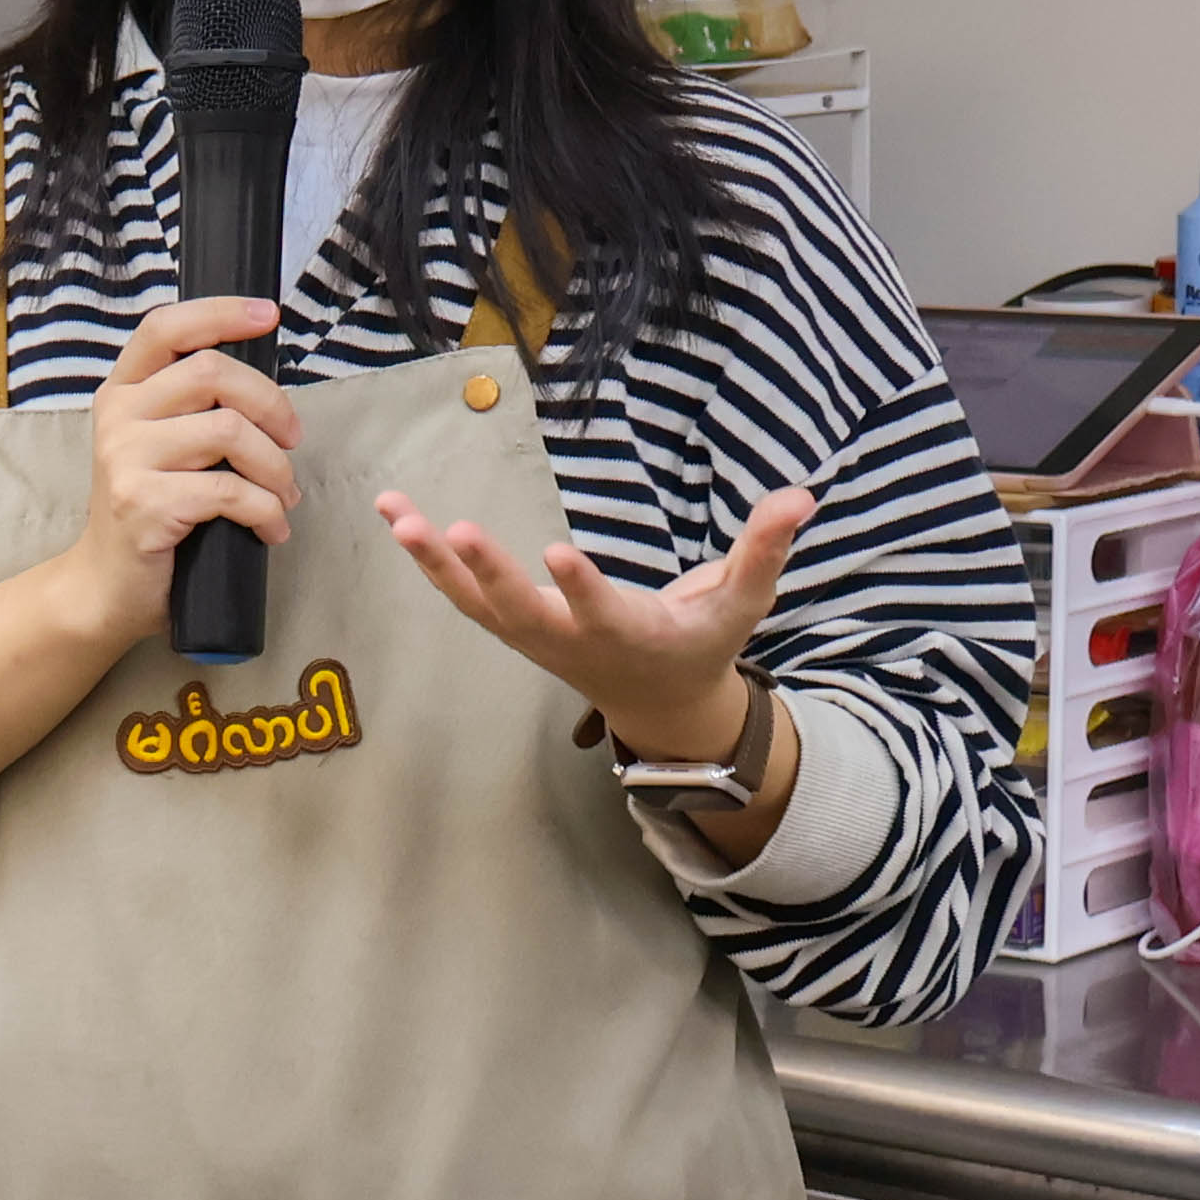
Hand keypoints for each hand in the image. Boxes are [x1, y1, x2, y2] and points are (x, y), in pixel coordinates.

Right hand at [48, 294, 298, 647]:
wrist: (106, 586)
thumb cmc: (149, 513)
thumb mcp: (158, 446)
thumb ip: (191, 408)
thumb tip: (263, 386)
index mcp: (122, 391)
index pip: (167, 328)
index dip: (221, 313)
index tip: (269, 317)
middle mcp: (118, 415)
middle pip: (212, 373)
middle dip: (271, 404)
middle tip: (292, 440)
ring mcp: (126, 459)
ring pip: (229, 431)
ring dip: (276, 467)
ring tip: (284, 495)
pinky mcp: (145, 504)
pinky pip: (230, 490)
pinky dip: (266, 510)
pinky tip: (271, 528)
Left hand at [375, 482, 814, 764]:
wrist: (657, 705)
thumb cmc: (702, 644)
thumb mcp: (742, 604)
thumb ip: (764, 550)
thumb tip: (802, 495)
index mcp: (628, 634)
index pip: (602, 610)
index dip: (580, 586)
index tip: (557, 553)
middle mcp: (570, 639)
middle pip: (519, 610)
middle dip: (488, 574)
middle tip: (455, 532)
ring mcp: (532, 636)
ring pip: (473, 602)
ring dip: (432, 561)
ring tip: (396, 514)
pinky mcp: (509, 626)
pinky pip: (460, 595)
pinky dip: (426, 559)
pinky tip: (396, 516)